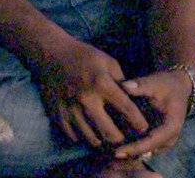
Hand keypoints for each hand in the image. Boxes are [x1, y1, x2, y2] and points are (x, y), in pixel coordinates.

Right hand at [34, 38, 150, 148]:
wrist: (50, 54)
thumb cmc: (83, 56)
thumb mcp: (108, 61)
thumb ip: (121, 81)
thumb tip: (132, 99)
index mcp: (102, 84)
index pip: (126, 109)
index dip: (138, 122)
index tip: (144, 128)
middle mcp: (86, 100)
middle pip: (109, 132)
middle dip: (121, 139)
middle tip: (125, 138)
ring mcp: (70, 109)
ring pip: (91, 138)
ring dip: (102, 141)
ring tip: (108, 139)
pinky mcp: (57, 115)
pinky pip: (73, 136)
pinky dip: (83, 138)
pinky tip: (89, 133)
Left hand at [113, 69, 193, 159]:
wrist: (177, 86)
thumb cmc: (166, 84)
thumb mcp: (155, 82)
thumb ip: (140, 85)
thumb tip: (124, 85)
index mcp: (171, 126)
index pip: (151, 142)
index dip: (134, 148)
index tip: (117, 151)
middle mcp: (170, 138)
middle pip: (147, 152)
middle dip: (129, 154)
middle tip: (107, 154)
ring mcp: (165, 141)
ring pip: (145, 153)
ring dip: (129, 153)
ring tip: (108, 152)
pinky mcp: (158, 140)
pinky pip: (144, 148)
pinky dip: (131, 148)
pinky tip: (114, 146)